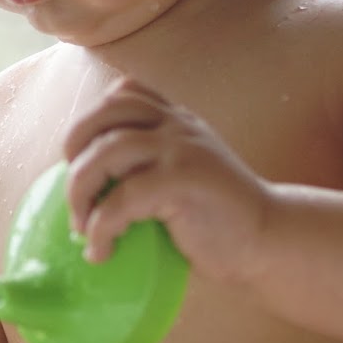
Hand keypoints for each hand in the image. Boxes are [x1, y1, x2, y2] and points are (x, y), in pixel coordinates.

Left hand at [62, 76, 272, 283]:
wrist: (268, 240)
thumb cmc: (218, 218)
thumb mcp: (185, 173)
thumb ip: (150, 164)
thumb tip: (88, 188)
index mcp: (177, 120)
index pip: (124, 93)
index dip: (92, 122)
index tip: (84, 160)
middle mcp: (178, 125)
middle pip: (105, 115)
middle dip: (74, 150)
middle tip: (74, 192)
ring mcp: (182, 149)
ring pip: (106, 152)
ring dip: (81, 192)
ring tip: (82, 226)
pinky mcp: (184, 181)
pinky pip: (123, 198)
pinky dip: (101, 227)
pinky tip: (101, 250)